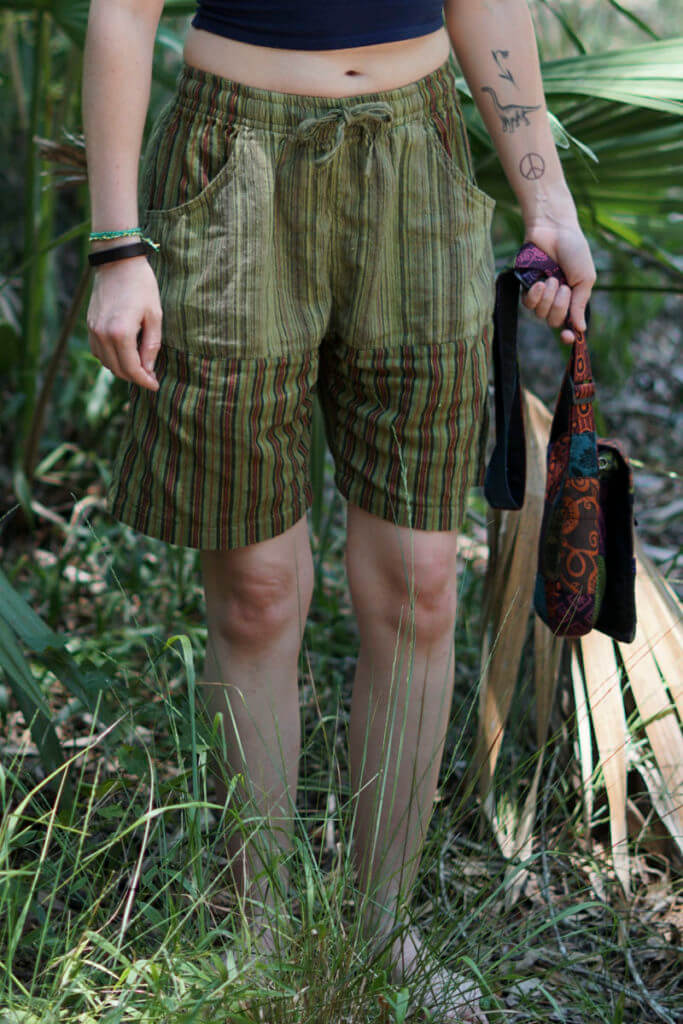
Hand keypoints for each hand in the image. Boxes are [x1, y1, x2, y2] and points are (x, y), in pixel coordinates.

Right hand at [86, 256, 161, 390]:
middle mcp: (102, 334)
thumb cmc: (141, 285)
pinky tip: (124, 354)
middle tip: (150, 377)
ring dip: (122, 369)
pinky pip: (98, 351)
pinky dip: (110, 358)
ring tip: (139, 366)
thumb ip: (152, 345)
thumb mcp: (154, 315)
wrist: (117, 261)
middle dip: (135, 377)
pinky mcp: (89, 325)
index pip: (132, 369)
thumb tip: (149, 369)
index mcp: (121, 333)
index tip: (155, 385)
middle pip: (118, 369)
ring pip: (106, 363)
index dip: (145, 381)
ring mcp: (93, 330)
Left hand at [521, 219, 595, 343]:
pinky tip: (540, 283)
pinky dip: (535, 295)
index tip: (568, 337)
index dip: (568, 336)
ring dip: (548, 298)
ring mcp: (541, 295)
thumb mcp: (585, 278)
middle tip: (564, 287)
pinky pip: (528, 304)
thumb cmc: (574, 251)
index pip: (569, 325)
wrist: (555, 230)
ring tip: (552, 278)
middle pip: (554, 322)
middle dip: (559, 306)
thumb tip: (581, 329)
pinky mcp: (526, 287)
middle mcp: (557, 300)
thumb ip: (581, 304)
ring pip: (540, 314)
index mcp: (573, 299)